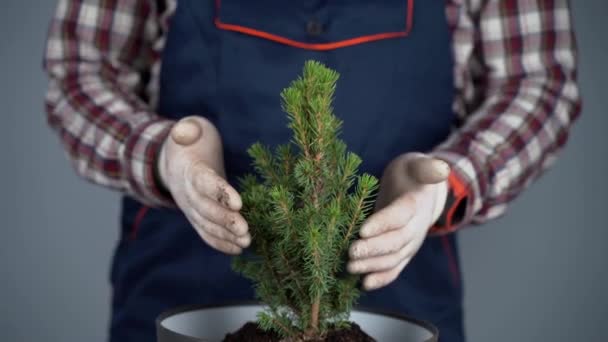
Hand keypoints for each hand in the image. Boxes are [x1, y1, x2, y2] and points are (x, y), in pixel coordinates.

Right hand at [158, 116, 250, 253]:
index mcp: (189, 170)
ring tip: (247, 240)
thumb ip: (189, 129)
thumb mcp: (190, 129)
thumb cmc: (193, 142)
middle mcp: (187, 193)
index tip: (239, 203)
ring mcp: (191, 208)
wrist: (177, 161)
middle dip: (225, 220)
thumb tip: (186, 132)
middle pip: (205, 209)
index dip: (220, 192)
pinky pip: (207, 233)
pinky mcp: (198, 218)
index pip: (203, 182)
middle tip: (245, 229)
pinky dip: (221, 243)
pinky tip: (239, 248)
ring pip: (206, 225)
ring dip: (226, 235)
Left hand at [347, 153, 449, 289]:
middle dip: (373, 248)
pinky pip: (395, 269)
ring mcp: (411, 242)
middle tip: (351, 251)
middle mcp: (416, 227)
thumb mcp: (418, 164)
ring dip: (372, 265)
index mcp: (416, 204)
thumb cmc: (413, 174)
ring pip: (393, 258)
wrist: (424, 192)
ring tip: (350, 267)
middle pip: (396, 241)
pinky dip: (381, 278)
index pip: (400, 216)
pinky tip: (364, 284)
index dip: (382, 223)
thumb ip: (427, 167)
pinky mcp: (404, 252)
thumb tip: (440, 169)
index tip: (362, 230)